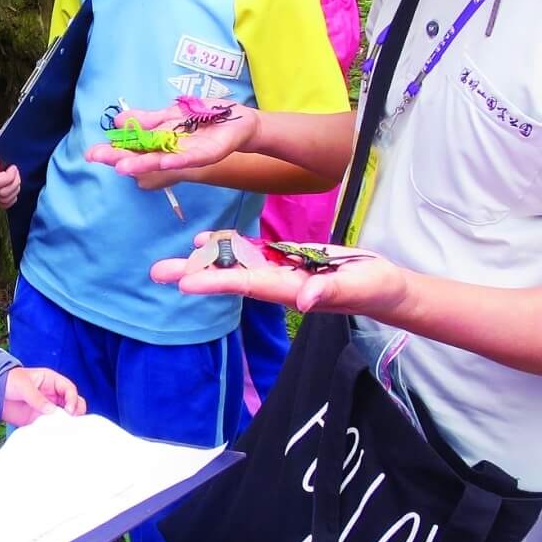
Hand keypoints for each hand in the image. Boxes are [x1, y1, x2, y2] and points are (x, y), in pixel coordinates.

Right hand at [0, 143, 21, 208]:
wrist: (13, 152)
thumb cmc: (11, 146)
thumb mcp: (8, 140)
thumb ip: (3, 137)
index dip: (8, 178)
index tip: (15, 167)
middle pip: (0, 193)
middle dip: (14, 184)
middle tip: (19, 174)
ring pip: (2, 200)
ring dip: (14, 191)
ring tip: (18, 180)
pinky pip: (3, 205)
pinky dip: (12, 200)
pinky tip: (16, 190)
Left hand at [0, 365, 85, 424]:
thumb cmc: (8, 381)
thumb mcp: (23, 385)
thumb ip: (37, 398)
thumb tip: (52, 411)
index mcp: (52, 381)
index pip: (69, 389)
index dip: (72, 399)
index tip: (69, 410)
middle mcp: (53, 395)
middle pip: (73, 403)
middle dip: (76, 411)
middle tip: (71, 419)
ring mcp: (47, 408)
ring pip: (65, 416)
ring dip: (67, 421)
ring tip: (65, 427)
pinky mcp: (39, 419)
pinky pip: (51, 425)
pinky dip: (55, 430)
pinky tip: (54, 433)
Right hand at [84, 104, 257, 186]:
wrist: (238, 121)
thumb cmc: (204, 118)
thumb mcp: (170, 114)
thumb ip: (146, 119)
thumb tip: (118, 121)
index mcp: (159, 141)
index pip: (132, 147)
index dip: (113, 150)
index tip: (91, 153)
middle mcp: (170, 151)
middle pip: (142, 156)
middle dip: (120, 158)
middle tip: (96, 159)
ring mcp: (187, 154)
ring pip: (162, 160)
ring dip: (143, 163)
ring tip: (123, 167)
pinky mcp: (208, 154)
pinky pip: (191, 158)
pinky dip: (178, 159)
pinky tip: (165, 161)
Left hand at [149, 230, 410, 317]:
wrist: (384, 287)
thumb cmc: (374, 288)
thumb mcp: (356, 286)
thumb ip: (330, 291)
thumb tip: (305, 301)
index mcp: (289, 289)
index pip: (246, 284)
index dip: (216, 281)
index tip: (185, 283)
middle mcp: (277, 283)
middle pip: (229, 277)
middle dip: (194, 275)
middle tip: (157, 273)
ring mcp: (280, 272)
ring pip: (234, 266)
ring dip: (202, 263)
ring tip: (168, 262)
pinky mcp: (287, 261)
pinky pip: (251, 255)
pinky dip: (228, 248)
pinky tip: (205, 241)